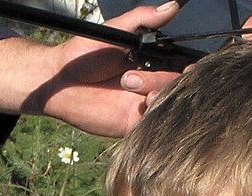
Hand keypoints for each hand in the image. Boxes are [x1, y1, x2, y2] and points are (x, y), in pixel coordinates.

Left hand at [35, 2, 183, 135]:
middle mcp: (152, 85)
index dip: (191, 70)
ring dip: (158, 99)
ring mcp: (143, 107)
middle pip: (178, 88)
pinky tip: (138, 109)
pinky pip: (153, 127)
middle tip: (132, 79)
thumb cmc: (83, 53)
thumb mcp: (115, 30)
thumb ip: (143, 19)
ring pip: (168, 107)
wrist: (60, 81)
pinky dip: (152, 119)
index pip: (183, 68)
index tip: (188, 68)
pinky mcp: (132, 126)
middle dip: (163, 82)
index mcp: (153, 63)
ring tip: (132, 90)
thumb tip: (172, 7)